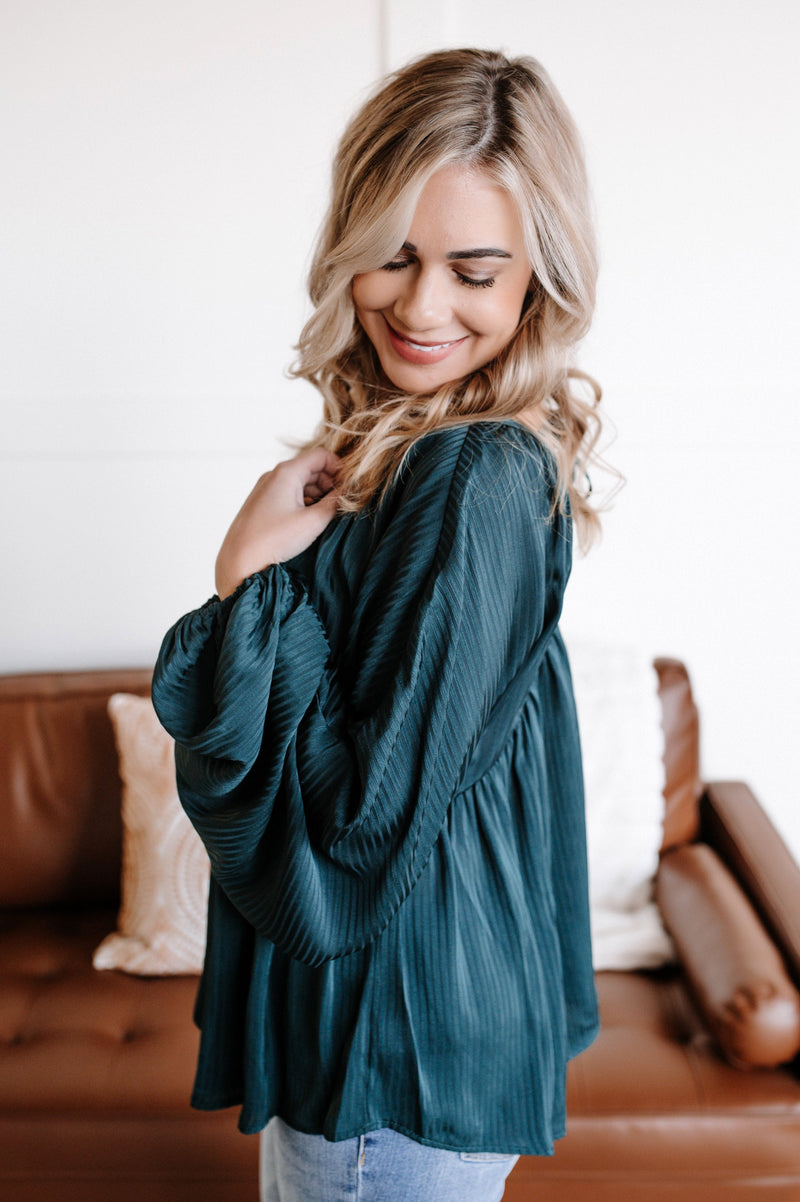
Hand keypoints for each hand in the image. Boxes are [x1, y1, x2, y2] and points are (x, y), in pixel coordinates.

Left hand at [215, 447, 339, 598]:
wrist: (239, 562)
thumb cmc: (275, 540)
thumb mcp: (313, 521)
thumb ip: (335, 502)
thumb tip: (348, 491)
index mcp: (286, 472)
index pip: (321, 456)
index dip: (340, 468)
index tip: (350, 487)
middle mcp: (274, 475)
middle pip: (311, 468)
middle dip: (330, 482)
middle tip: (342, 503)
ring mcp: (265, 489)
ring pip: (300, 482)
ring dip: (318, 493)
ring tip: (327, 514)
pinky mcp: (261, 503)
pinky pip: (288, 493)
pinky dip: (304, 501)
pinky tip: (309, 520)